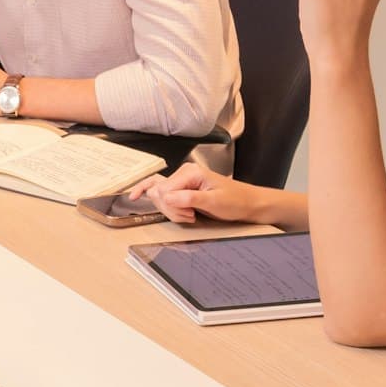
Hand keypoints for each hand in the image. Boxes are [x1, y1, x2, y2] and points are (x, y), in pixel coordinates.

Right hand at [127, 163, 261, 225]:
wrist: (248, 203)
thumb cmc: (235, 201)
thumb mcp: (214, 201)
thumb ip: (189, 198)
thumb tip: (165, 197)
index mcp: (190, 172)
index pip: (164, 191)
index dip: (173, 206)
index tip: (190, 213)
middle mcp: (183, 173)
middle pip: (159, 194)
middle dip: (171, 210)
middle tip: (191, 215)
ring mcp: (181, 181)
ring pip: (159, 197)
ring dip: (171, 211)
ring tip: (191, 214)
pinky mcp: (181, 189)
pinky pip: (161, 193)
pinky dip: (155, 198)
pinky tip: (137, 196)